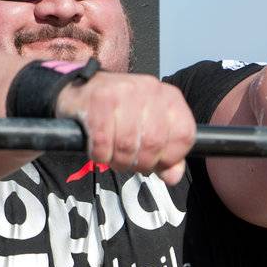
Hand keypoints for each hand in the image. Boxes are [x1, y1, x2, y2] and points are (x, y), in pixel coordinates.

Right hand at [55, 73, 197, 185]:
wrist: (82, 91)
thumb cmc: (120, 114)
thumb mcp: (149, 130)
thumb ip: (166, 154)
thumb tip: (173, 177)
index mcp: (170, 97)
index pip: (184, 136)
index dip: (168, 158)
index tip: (154, 161)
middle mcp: (151, 89)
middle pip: (154, 143)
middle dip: (140, 163)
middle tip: (128, 161)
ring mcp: (125, 91)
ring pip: (127, 144)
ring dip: (118, 160)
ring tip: (112, 155)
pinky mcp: (100, 99)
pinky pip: (103, 142)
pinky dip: (99, 154)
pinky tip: (97, 149)